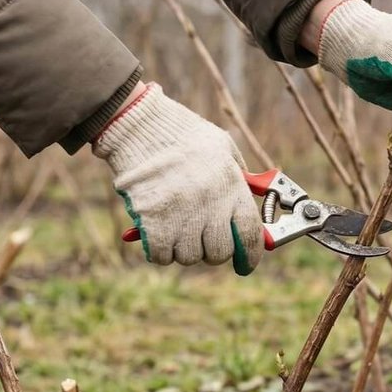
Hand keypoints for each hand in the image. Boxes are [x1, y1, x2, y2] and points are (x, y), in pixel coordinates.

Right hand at [92, 84, 263, 274]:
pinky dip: (160, 251)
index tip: (246, 264)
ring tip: (177, 227)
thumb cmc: (183, 135)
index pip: (250, 236)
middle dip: (213, 251)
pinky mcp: (153, 223)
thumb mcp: (223, 148)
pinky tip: (158, 234)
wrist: (140, 126)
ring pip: (189, 257)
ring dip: (184, 249)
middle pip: (219, 253)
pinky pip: (161, 256)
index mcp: (232, 187)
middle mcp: (210, 205)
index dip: (250, 256)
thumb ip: (239, 179)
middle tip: (203, 239)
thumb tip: (250, 211)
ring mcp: (181, 217)